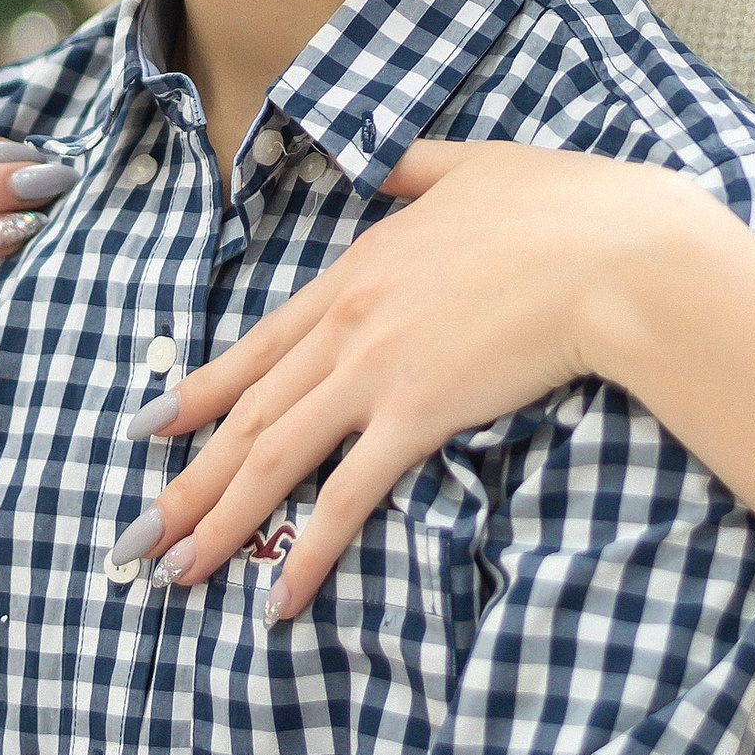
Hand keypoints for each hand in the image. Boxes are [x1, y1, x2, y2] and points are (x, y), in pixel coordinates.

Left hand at [131, 139, 720, 620]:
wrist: (614, 254)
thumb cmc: (563, 206)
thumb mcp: (473, 164)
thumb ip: (417, 166)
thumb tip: (385, 156)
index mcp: (358, 266)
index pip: (262, 343)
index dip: (203, 390)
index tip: (154, 427)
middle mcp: (348, 322)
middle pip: (249, 411)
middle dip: (188, 479)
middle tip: (141, 534)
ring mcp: (376, 370)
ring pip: (274, 456)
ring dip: (220, 519)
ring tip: (178, 571)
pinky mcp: (417, 416)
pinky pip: (346, 497)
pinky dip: (306, 550)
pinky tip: (277, 597)